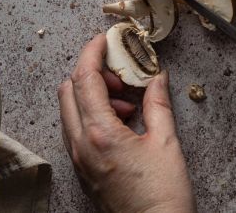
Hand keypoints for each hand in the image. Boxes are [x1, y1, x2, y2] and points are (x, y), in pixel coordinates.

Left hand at [58, 34, 195, 212]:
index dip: (93, 52)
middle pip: (68, 90)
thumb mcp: (166, 143)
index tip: (104, 40)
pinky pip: (76, 130)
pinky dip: (92, 115)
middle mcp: (80, 144)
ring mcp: (78, 159)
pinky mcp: (82, 170)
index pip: (84, 78)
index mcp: (100, 133)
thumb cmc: (162, 196)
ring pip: (70, 110)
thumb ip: (157, 104)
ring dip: (92, 95)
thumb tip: (156, 78)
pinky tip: (121, 123)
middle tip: (121, 75)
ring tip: (127, 104)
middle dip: (91, 73)